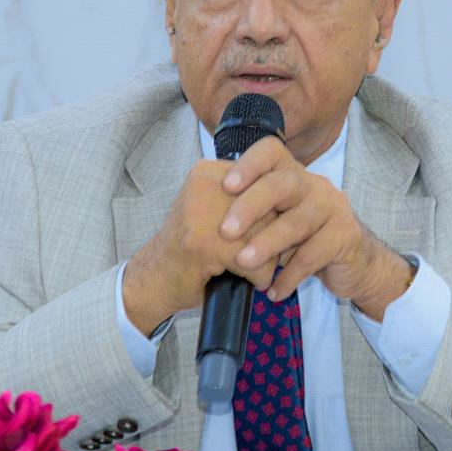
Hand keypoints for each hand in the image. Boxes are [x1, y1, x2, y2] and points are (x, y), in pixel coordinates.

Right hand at [122, 159, 277, 335]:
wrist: (154, 280)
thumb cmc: (192, 249)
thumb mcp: (214, 211)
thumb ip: (247, 198)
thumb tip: (297, 201)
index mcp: (209, 171)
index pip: (268, 181)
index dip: (272, 212)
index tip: (262, 229)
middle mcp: (206, 184)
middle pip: (270, 208)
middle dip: (271, 236)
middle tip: (254, 252)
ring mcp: (203, 213)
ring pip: (267, 234)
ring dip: (266, 259)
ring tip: (247, 266)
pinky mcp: (206, 244)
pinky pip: (256, 261)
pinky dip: (258, 277)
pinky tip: (245, 279)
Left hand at [219, 136, 414, 319]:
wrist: (353, 263)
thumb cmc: (303, 240)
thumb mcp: (276, 220)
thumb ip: (250, 213)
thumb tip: (202, 217)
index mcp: (292, 174)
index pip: (271, 152)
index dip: (248, 165)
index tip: (225, 185)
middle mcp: (313, 185)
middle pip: (281, 184)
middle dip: (250, 206)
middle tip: (225, 231)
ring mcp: (332, 208)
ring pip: (297, 223)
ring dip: (266, 244)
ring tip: (243, 263)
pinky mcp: (346, 236)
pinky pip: (313, 255)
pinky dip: (290, 276)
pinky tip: (273, 291)